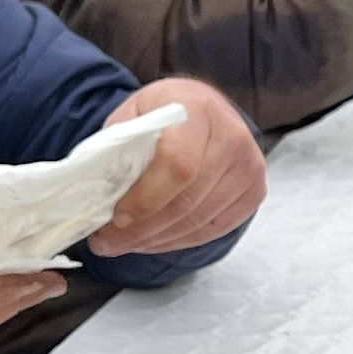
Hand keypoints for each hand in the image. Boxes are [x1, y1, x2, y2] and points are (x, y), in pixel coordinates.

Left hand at [90, 78, 264, 254]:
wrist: (201, 109)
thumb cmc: (162, 114)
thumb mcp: (134, 116)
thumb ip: (119, 149)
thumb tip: (98, 198)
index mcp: (198, 109)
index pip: (178, 166)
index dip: (146, 199)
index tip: (116, 218)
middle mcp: (233, 136)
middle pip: (188, 200)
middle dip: (143, 229)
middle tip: (107, 243)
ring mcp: (249, 166)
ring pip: (199, 220)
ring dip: (156, 239)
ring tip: (124, 244)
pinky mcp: (254, 191)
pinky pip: (213, 229)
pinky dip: (178, 241)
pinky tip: (153, 240)